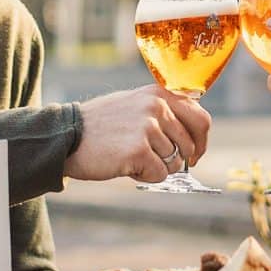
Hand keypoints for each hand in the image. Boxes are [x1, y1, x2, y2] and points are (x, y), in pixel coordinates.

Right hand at [66, 84, 210, 183]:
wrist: (68, 135)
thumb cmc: (102, 125)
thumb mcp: (135, 104)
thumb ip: (163, 113)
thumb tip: (194, 137)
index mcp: (160, 93)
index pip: (201, 118)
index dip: (201, 141)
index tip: (195, 155)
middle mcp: (157, 107)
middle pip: (189, 146)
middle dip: (178, 160)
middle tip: (158, 163)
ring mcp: (148, 128)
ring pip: (174, 163)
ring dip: (155, 168)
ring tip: (130, 158)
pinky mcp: (139, 150)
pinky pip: (159, 175)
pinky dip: (145, 177)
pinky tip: (126, 166)